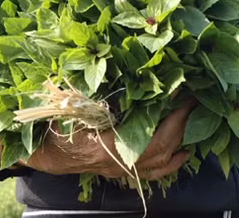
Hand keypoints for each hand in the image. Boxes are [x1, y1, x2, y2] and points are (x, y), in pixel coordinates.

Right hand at [0, 99, 195, 179]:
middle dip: (182, 124)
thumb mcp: (71, 104)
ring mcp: (120, 170)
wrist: (42, 151)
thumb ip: (94, 91)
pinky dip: (170, 163)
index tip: (186, 93)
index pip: (151, 135)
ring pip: (159, 164)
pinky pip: (152, 173)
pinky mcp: (120, 170)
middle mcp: (117, 162)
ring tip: (195, 123)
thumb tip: (120, 65)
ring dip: (180, 143)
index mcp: (106, 144)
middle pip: (161, 150)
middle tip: (195, 100)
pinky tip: (183, 152)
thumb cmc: (54, 124)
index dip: (172, 117)